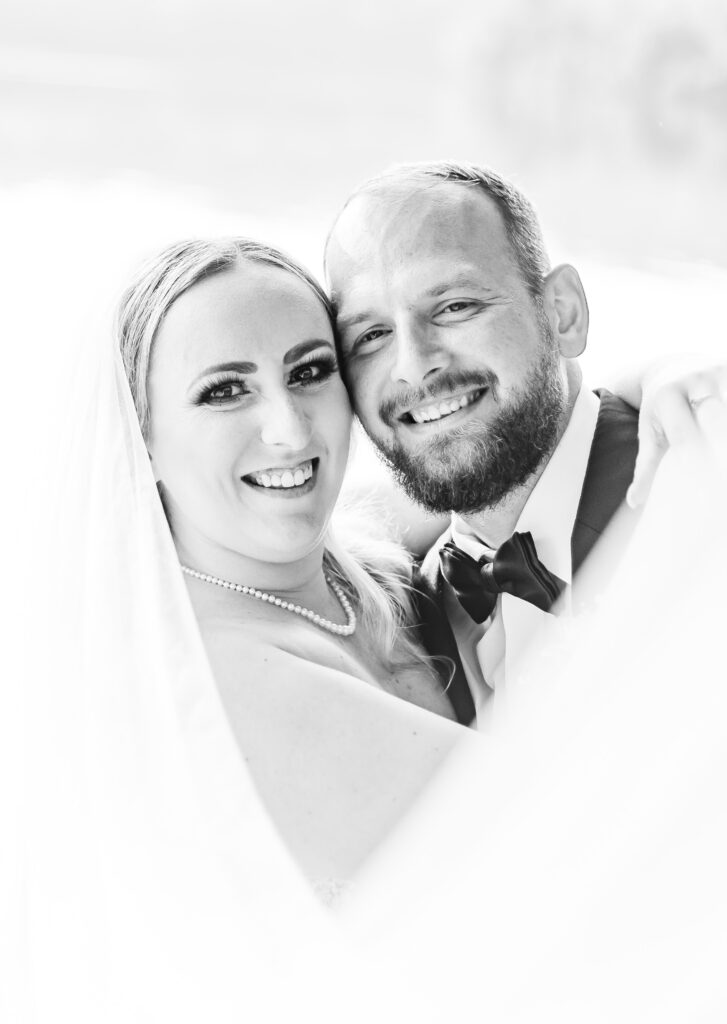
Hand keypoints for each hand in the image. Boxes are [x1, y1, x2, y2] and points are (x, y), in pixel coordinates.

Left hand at [627, 360, 726, 506]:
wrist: (673, 367)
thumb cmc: (661, 410)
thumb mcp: (650, 432)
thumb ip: (646, 466)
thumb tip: (633, 502)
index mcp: (668, 396)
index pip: (685, 435)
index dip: (697, 460)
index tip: (705, 490)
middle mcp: (696, 379)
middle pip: (717, 419)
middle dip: (720, 442)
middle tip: (717, 477)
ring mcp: (721, 372)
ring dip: (725, 432)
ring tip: (722, 468)